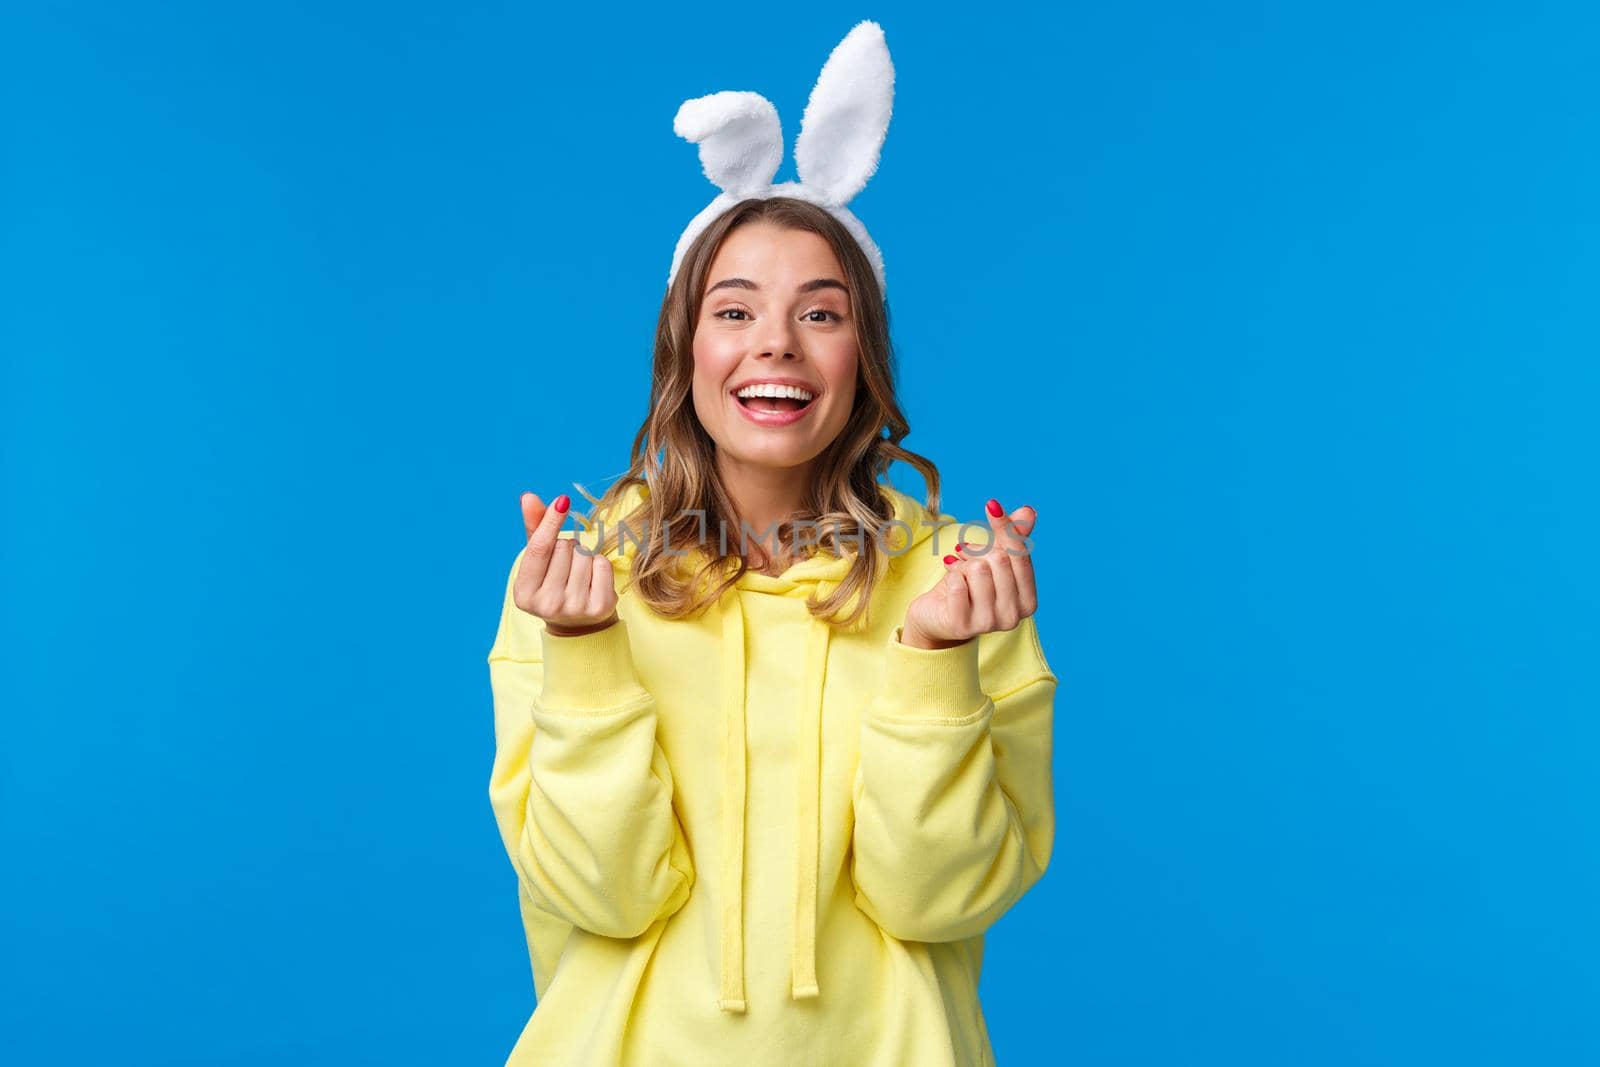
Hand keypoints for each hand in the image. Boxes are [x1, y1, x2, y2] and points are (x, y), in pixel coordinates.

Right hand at [515, 491, 619, 636]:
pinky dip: (599, 564)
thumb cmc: (554, 583)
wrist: (578, 623)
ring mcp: (574, 608)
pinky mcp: (599, 608)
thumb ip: (534, 528)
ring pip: (584, 555)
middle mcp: (547, 605)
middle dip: (567, 547)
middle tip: (565, 566)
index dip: (550, 521)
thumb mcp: (540, 560)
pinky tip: (593, 580)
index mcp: (524, 593)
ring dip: (584, 556)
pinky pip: (602, 564)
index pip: (539, 549)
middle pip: (564, 548)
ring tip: (579, 574)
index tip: (562, 500)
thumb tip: (528, 497)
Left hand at [901, 498, 1037, 649]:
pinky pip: (958, 585)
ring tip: (957, 569)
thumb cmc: (971, 586)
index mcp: (1028, 601)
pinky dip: (951, 575)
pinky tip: (950, 581)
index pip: (1020, 555)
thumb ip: (1013, 537)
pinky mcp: (962, 625)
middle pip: (999, 560)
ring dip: (962, 564)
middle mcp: (1013, 616)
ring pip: (978, 570)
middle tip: (964, 551)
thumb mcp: (993, 560)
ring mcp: (988, 624)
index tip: (991, 505)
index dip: (1005, 527)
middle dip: (978, 550)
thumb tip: (1028, 511)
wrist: (939, 615)